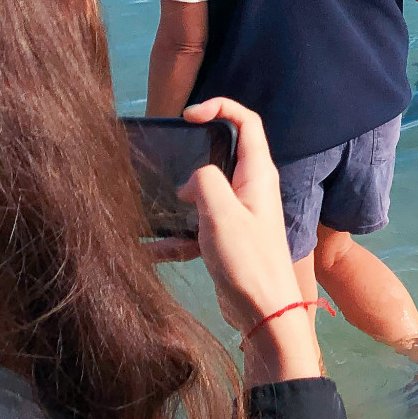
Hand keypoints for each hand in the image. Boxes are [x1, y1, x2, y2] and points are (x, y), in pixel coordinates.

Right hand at [148, 97, 320, 383]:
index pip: (247, 122)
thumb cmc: (248, 261)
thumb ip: (205, 182)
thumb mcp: (221, 215)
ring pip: (205, 194)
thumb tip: (193, 178)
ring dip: (180, 203)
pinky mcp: (229, 238)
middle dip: (194, 157)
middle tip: (168, 165)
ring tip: (155, 211)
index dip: (221, 107)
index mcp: (258, 174)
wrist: (264, 311)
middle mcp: (252, 188)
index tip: (190, 115)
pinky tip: (153, 251)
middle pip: (223, 156)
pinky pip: (198, 228)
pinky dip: (178, 237)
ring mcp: (241, 213)